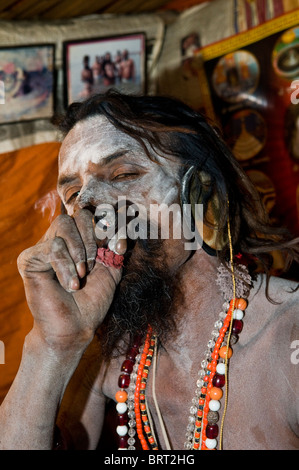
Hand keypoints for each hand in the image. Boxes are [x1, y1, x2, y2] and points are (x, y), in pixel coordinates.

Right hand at [17, 209, 121, 353]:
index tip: (120, 245)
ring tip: (82, 276)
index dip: (110, 224)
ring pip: (64, 224)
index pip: (94, 216)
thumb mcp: (111, 269)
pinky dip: (66, 266)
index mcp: (81, 241)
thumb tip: (123, 220)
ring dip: (79, 252)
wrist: (74, 328)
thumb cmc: (92, 301)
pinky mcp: (30, 258)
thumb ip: (115, 245)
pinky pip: (53, 246)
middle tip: (93, 265)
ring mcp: (44, 247)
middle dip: (92, 238)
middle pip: (79, 215)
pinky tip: (70, 285)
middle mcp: (62, 240)